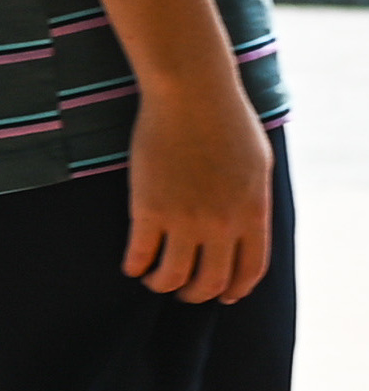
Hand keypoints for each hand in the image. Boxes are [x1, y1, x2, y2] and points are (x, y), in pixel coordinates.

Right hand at [125, 85, 271, 304]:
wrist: (192, 95)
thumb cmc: (226, 121)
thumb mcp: (257, 165)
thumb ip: (253, 203)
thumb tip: (242, 232)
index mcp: (252, 211)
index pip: (249, 270)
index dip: (234, 290)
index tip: (222, 295)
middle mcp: (221, 222)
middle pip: (209, 282)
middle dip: (194, 294)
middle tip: (183, 289)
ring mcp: (184, 219)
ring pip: (171, 278)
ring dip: (161, 284)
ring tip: (154, 277)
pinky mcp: (148, 211)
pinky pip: (138, 258)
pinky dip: (134, 267)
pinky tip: (133, 263)